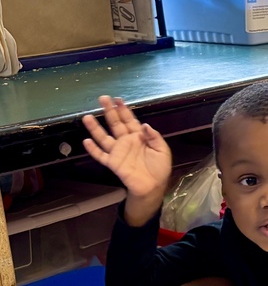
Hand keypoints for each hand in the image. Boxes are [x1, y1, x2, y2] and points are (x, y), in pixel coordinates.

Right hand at [83, 95, 171, 222]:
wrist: (153, 186)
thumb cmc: (159, 168)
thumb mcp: (162, 150)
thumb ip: (154, 137)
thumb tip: (145, 125)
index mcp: (139, 137)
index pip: (130, 120)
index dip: (124, 110)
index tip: (118, 99)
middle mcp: (126, 142)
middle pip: (115, 124)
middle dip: (109, 111)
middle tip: (102, 98)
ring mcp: (118, 152)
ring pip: (104, 137)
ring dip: (96, 128)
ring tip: (88, 117)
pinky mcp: (113, 163)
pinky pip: (101, 155)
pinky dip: (93, 149)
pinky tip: (86, 141)